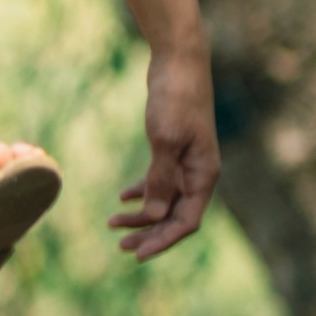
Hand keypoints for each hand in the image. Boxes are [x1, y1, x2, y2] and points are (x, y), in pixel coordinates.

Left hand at [111, 38, 220, 257]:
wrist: (179, 62)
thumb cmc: (175, 98)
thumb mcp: (164, 140)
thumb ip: (160, 178)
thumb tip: (153, 215)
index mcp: (203, 175)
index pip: (186, 221)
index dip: (163, 240)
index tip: (137, 254)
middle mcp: (199, 172)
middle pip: (175, 216)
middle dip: (150, 233)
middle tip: (120, 246)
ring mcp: (187, 160)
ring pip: (166, 199)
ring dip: (143, 215)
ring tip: (112, 223)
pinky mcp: (173, 147)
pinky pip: (159, 179)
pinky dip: (142, 191)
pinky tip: (123, 198)